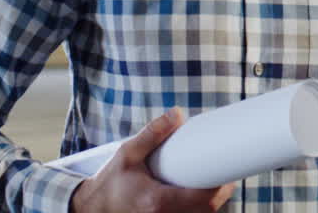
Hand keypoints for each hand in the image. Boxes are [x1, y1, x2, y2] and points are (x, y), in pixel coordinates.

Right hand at [69, 108, 234, 212]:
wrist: (89, 209)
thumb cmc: (108, 184)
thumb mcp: (127, 154)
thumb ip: (152, 134)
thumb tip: (176, 114)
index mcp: (157, 201)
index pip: (203, 199)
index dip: (222, 187)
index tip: (228, 173)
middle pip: (207, 211)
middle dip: (220, 193)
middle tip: (223, 173)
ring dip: (209, 202)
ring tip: (212, 182)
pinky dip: (196, 209)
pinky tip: (196, 195)